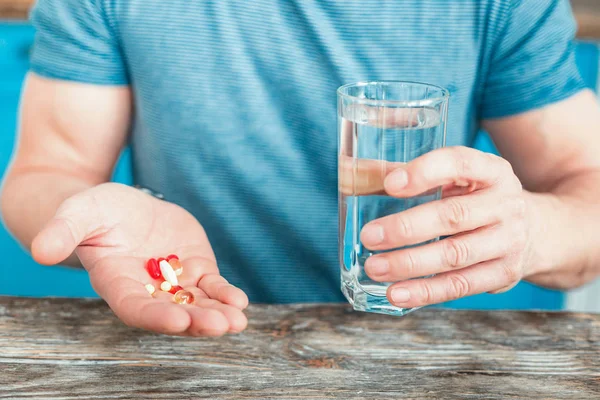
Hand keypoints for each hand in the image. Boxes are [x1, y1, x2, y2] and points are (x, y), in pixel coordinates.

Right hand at [31, 183, 247, 335]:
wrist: (122, 208)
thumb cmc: (95, 211)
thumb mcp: (78, 213)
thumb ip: (62, 231)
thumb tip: (39, 251)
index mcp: (117, 283)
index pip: (135, 308)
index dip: (155, 316)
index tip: (178, 321)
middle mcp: (148, 290)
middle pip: (172, 312)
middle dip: (196, 320)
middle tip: (220, 326)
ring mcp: (174, 282)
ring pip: (197, 304)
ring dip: (217, 314)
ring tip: (237, 322)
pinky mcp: (195, 268)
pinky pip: (212, 286)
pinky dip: (225, 294)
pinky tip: (239, 301)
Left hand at [361, 146, 529, 307]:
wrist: (539, 231)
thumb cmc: (478, 198)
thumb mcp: (457, 178)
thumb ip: (406, 174)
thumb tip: (350, 171)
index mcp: (491, 170)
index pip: (460, 163)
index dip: (425, 172)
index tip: (389, 184)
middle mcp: (505, 204)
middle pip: (453, 216)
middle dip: (407, 228)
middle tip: (370, 236)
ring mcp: (508, 241)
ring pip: (455, 255)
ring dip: (410, 264)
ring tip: (375, 267)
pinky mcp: (503, 274)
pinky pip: (460, 286)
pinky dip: (425, 292)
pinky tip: (396, 293)